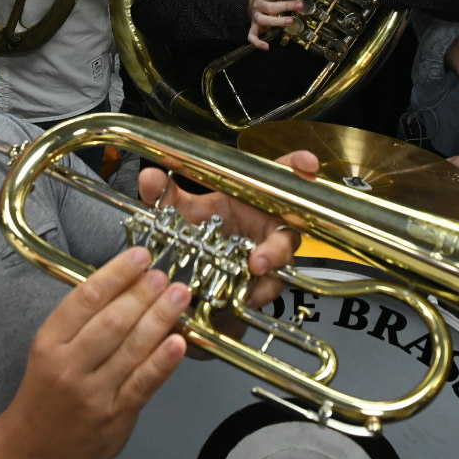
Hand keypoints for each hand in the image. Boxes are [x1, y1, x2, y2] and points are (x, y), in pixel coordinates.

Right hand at [0, 247, 188, 458]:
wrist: (34, 447)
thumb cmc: (46, 392)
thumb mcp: (49, 347)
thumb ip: (82, 320)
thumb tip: (125, 284)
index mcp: (50, 343)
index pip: (86, 298)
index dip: (118, 273)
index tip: (139, 257)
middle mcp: (69, 366)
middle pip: (113, 321)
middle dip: (143, 293)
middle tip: (164, 275)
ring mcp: (94, 393)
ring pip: (133, 348)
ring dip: (161, 317)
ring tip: (179, 296)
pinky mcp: (116, 417)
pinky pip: (144, 383)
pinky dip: (164, 361)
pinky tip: (178, 341)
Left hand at [139, 150, 319, 305]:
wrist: (198, 271)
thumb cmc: (201, 230)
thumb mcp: (181, 212)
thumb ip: (165, 195)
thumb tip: (149, 176)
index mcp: (254, 195)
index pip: (281, 172)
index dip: (298, 165)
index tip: (309, 164)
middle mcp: (269, 221)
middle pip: (291, 223)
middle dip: (281, 240)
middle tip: (261, 254)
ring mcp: (271, 250)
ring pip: (283, 256)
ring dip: (271, 262)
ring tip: (254, 269)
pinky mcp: (267, 279)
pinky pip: (270, 285)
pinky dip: (258, 290)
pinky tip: (245, 294)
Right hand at [246, 0, 300, 48]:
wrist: (253, 2)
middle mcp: (259, 3)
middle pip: (269, 6)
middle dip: (285, 6)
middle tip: (301, 5)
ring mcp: (256, 15)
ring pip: (263, 20)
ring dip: (277, 22)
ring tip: (291, 22)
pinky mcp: (255, 27)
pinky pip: (252, 36)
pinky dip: (257, 42)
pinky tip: (266, 47)